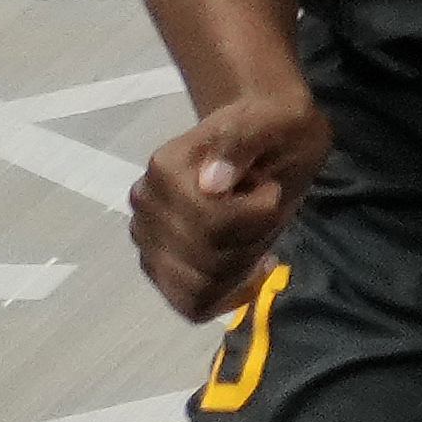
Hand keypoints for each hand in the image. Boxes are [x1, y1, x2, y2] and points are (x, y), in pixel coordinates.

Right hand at [128, 86, 329, 316]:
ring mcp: (147, 237)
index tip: (270, 189)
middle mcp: (146, 204)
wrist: (261, 134)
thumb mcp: (275, 118)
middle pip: (204, 261)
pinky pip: (188, 303)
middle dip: (251, 242)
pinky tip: (253, 269)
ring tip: (257, 235)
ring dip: (241, 269)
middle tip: (267, 213)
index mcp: (167, 167)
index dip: (256, 215)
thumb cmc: (272, 125)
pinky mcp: (158, 263)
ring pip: (196, 289)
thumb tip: (212, 183)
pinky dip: (226, 295)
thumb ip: (241, 142)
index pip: (210, 223)